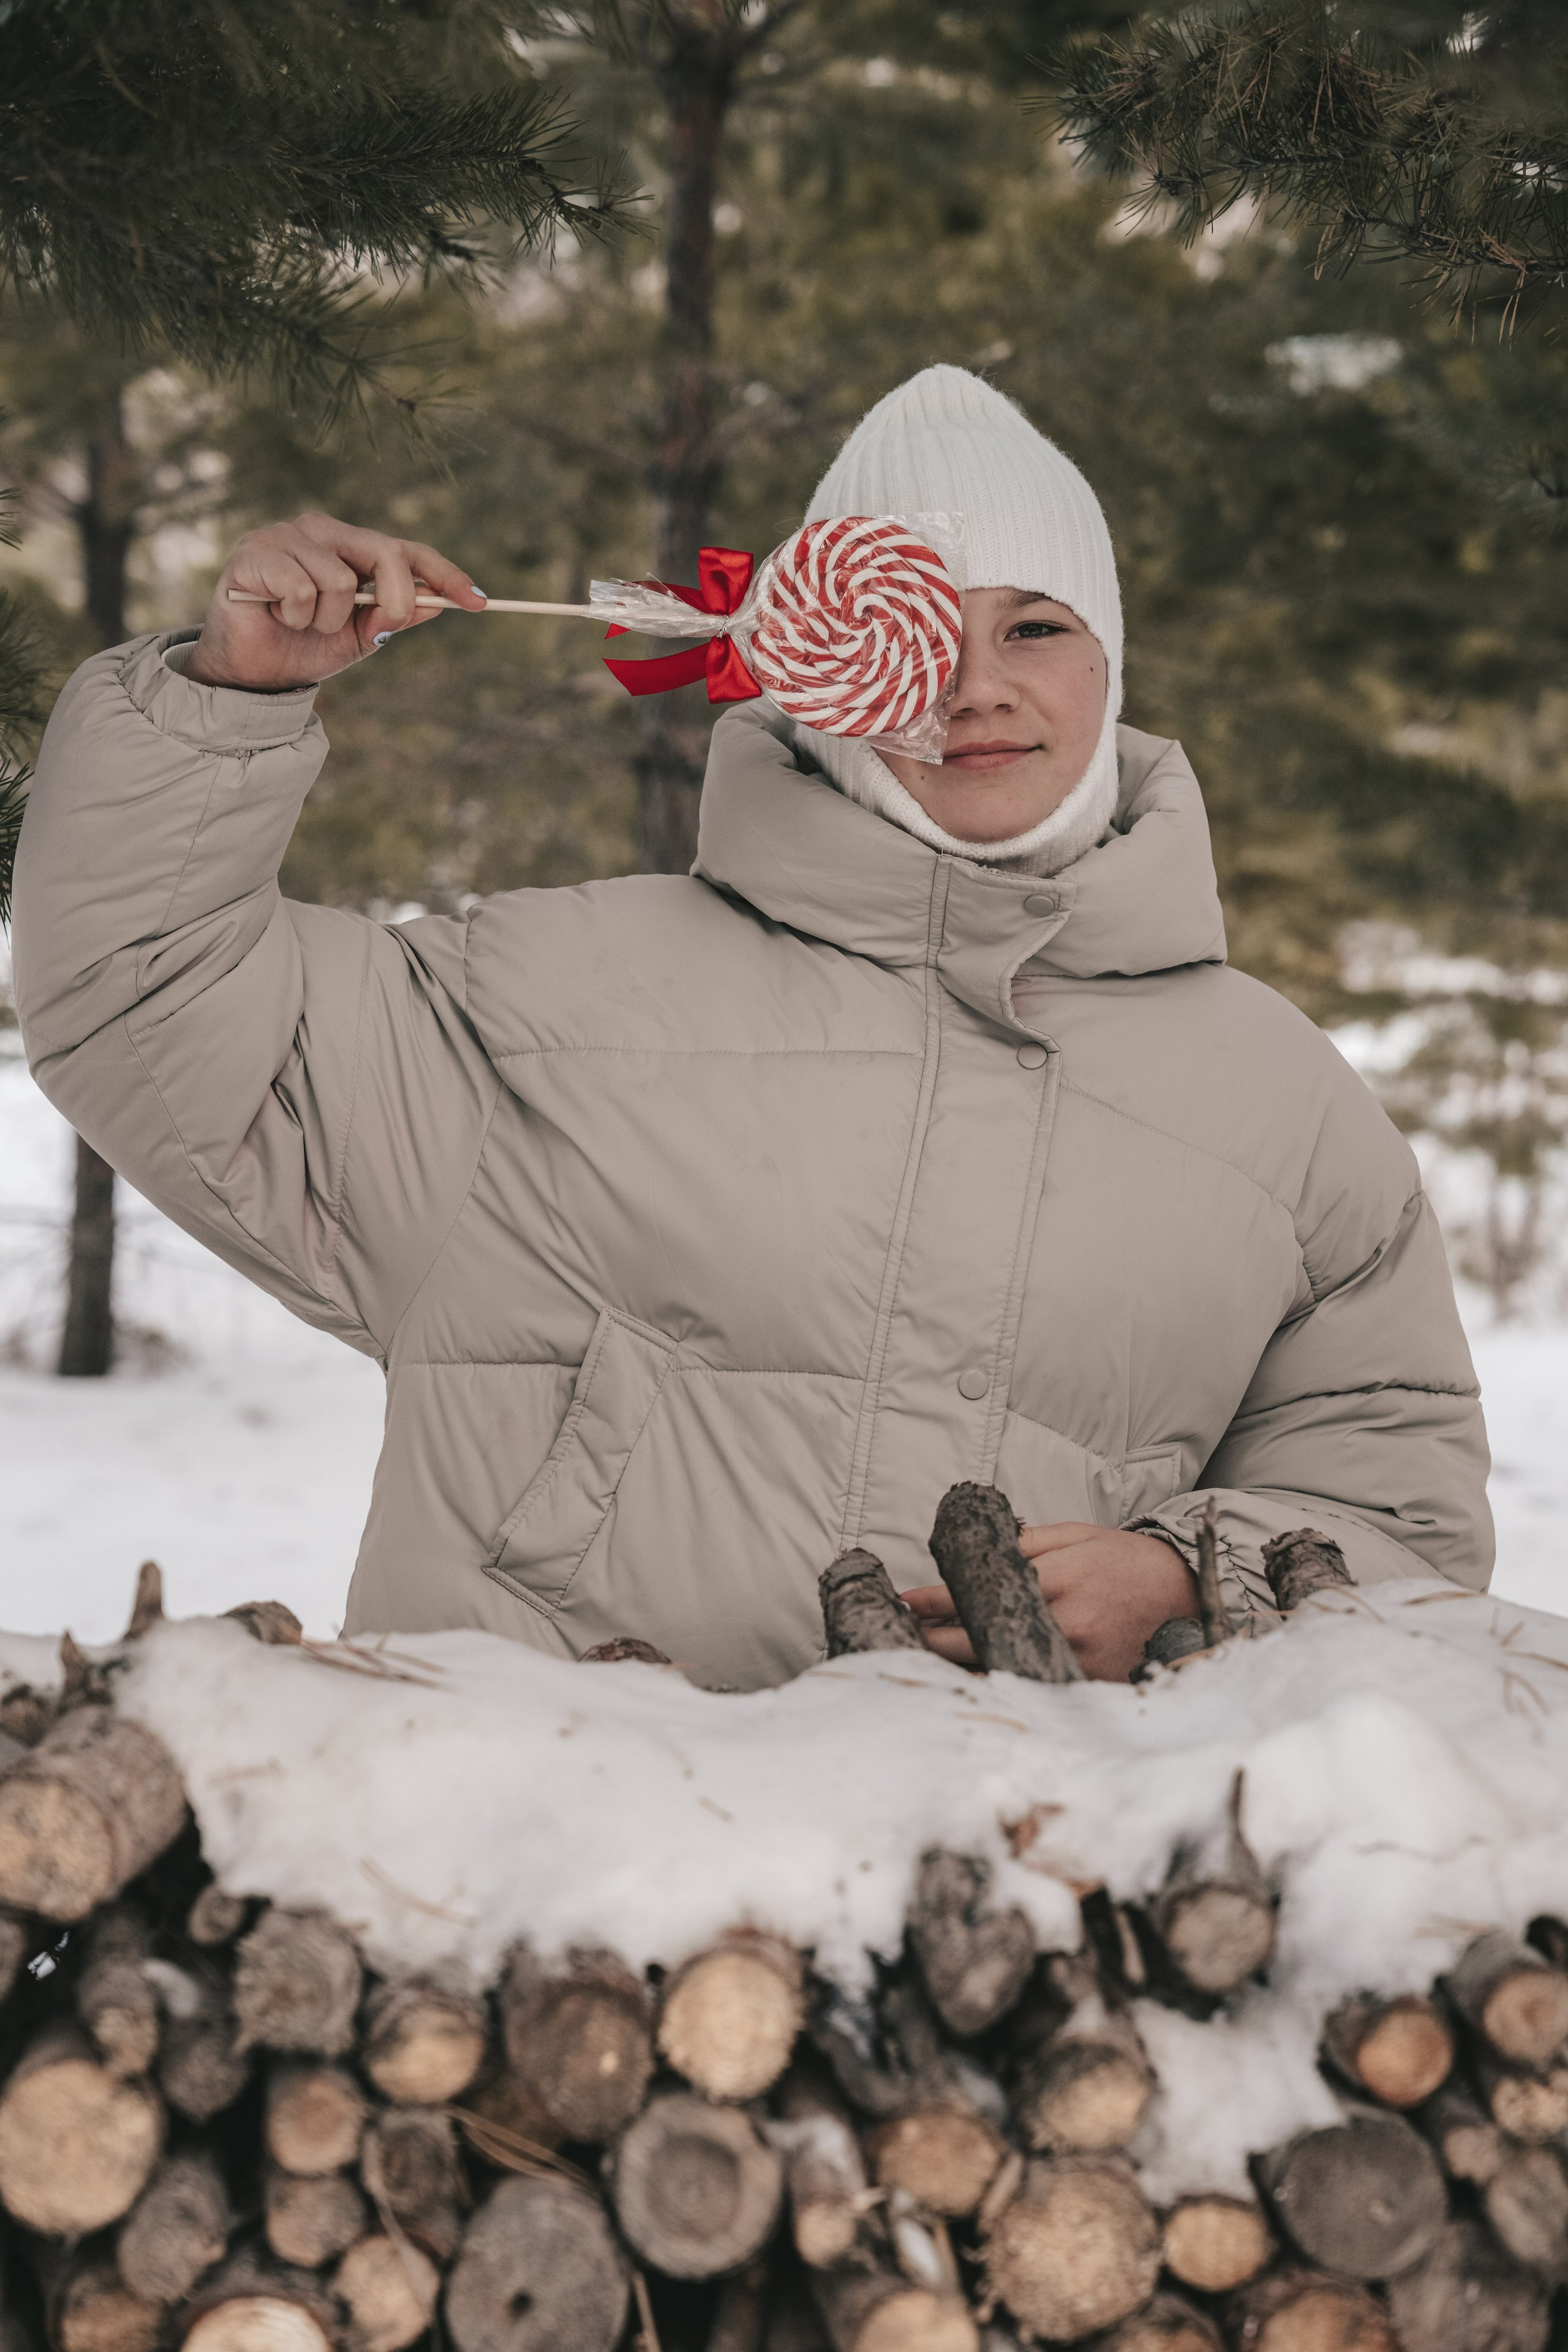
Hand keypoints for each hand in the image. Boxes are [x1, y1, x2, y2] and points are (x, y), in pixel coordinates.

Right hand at [182, 511, 487, 691]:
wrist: (250, 674)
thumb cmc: (304, 647)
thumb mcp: (360, 637)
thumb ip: (395, 617)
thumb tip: (438, 603)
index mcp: (350, 545)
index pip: (406, 550)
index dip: (444, 574)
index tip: (480, 602)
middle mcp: (321, 529)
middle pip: (385, 554)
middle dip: (391, 602)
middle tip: (371, 629)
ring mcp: (285, 535)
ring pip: (340, 580)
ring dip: (327, 620)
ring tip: (302, 623)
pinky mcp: (254, 552)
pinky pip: (302, 587)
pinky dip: (297, 616)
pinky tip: (278, 616)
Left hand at [904, 1523, 1198, 1682]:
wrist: (1182, 1593)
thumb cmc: (1123, 1561)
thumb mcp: (1074, 1536)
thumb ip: (1024, 1544)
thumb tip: (973, 1552)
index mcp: (1055, 1580)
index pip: (978, 1594)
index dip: (934, 1601)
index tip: (905, 1604)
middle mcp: (1063, 1623)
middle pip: (980, 1639)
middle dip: (935, 1639)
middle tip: (905, 1635)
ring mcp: (1077, 1659)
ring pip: (1002, 1671)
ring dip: (962, 1667)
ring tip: (930, 1661)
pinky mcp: (1090, 1684)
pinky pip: (1034, 1689)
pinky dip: (1003, 1686)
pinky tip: (978, 1682)